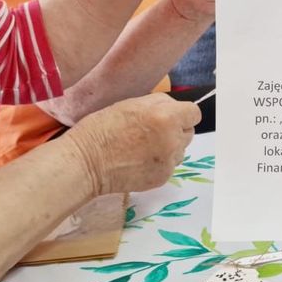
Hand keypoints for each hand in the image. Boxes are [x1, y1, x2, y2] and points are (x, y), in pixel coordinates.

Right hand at [64, 94, 198, 194]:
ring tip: (143, 147)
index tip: (172, 116)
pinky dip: (160, 163)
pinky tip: (139, 160)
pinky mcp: (163, 177)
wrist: (86, 163)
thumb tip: (175, 108)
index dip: (183, 114)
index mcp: (166, 117)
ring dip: (169, 147)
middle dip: (176, 130)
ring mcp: (169, 161)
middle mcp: (172, 140)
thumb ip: (159, 104)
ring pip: (181, 150)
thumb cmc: (102, 129)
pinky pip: (170, 165)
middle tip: (153, 131)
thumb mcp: (131, 104)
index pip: (194, 113)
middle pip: (189, 132)